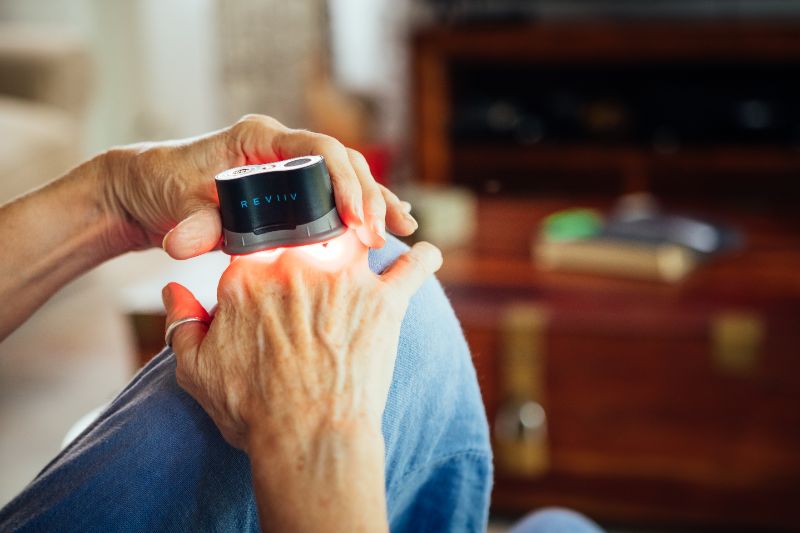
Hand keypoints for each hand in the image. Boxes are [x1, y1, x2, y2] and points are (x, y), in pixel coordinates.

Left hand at [102, 114, 416, 258]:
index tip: (356, 219)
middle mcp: (281, 148)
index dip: (344, 181)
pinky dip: (360, 210)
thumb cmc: (162, 186)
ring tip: (404, 230)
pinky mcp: (291, 190)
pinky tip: (387, 224)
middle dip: (367, 197)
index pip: (319, 148)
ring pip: (346, 178)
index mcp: (260, 138)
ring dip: (375, 202)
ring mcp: (288, 168)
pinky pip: (334, 195)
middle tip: (381, 236)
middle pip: (343, 163)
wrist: (148, 191)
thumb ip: (189, 222)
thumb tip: (184, 245)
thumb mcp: (176, 203)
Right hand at [160, 231, 441, 449]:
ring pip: (360, 238)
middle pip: (306, 231)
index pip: (255, 242)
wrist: (308, 439)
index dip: (262, 257)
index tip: (271, 272)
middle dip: (311, 239)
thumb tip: (172, 290)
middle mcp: (298, 265)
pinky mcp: (385, 302)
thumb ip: (181, 323)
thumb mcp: (196, 370)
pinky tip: (427, 253)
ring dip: (367, 234)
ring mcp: (346, 280)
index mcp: (249, 274)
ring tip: (375, 235)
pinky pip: (414, 267)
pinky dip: (424, 259)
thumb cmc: (253, 409)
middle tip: (320, 253)